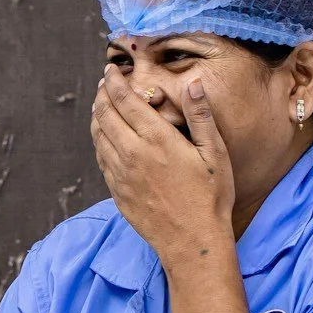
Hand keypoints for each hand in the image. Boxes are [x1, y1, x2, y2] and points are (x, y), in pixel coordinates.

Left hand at [90, 69, 237, 265]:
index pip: (125, 101)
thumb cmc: (210, 198)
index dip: (113, 82)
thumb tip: (192, 84)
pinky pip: (101, 159)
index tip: (110, 70)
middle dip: (102, 94)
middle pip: (105, 115)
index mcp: (156, 140)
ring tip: (101, 105)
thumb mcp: (214, 153)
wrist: (193, 242)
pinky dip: (99, 141)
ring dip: (97, 116)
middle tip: (104, 83)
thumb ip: (200, 116)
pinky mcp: (118, 192)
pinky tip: (105, 138)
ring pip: (98, 137)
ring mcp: (121, 175)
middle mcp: (132, 154)